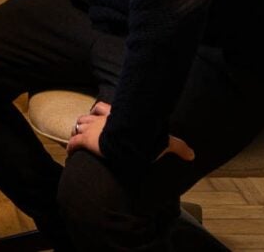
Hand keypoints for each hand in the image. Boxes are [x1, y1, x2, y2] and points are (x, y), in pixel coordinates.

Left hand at [64, 101, 195, 162]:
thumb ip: (176, 146)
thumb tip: (193, 154)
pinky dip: (70, 147)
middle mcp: (101, 120)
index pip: (102, 108)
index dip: (99, 112)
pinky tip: (71, 152)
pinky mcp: (84, 141)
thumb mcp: (160, 141)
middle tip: (84, 129)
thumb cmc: (142, 138)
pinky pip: (73, 143)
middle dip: (85, 122)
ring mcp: (91, 129)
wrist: (126, 141)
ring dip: (76, 132)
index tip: (98, 115)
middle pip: (86, 116)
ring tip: (76, 138)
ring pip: (77, 126)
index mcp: (116, 116)